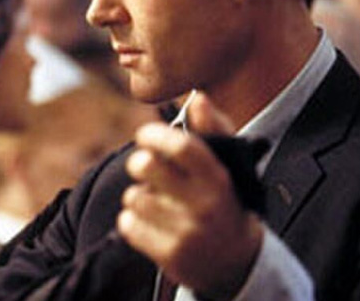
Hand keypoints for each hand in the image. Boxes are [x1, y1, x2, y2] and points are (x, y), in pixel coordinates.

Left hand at [117, 93, 262, 299]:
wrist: (235, 263)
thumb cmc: (224, 202)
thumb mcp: (227, 167)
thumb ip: (213, 129)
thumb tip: (197, 98)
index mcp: (218, 179)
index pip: (182, 146)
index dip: (155, 134)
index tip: (145, 134)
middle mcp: (203, 206)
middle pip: (145, 166)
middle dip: (139, 162)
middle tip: (146, 167)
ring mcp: (185, 233)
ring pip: (133, 196)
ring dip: (139, 195)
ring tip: (157, 202)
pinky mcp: (168, 255)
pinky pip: (127, 224)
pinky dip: (133, 221)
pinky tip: (153, 224)